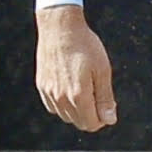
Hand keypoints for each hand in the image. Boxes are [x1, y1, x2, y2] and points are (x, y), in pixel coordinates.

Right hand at [36, 6, 116, 131]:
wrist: (60, 27)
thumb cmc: (85, 46)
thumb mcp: (102, 70)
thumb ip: (105, 98)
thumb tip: (110, 120)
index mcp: (78, 95)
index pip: (91, 124)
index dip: (102, 119)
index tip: (108, 105)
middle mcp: (61, 98)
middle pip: (78, 122)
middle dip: (91, 115)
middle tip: (98, 95)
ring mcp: (49, 92)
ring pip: (65, 116)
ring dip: (77, 110)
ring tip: (85, 89)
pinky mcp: (41, 85)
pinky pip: (53, 107)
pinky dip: (63, 104)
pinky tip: (71, 89)